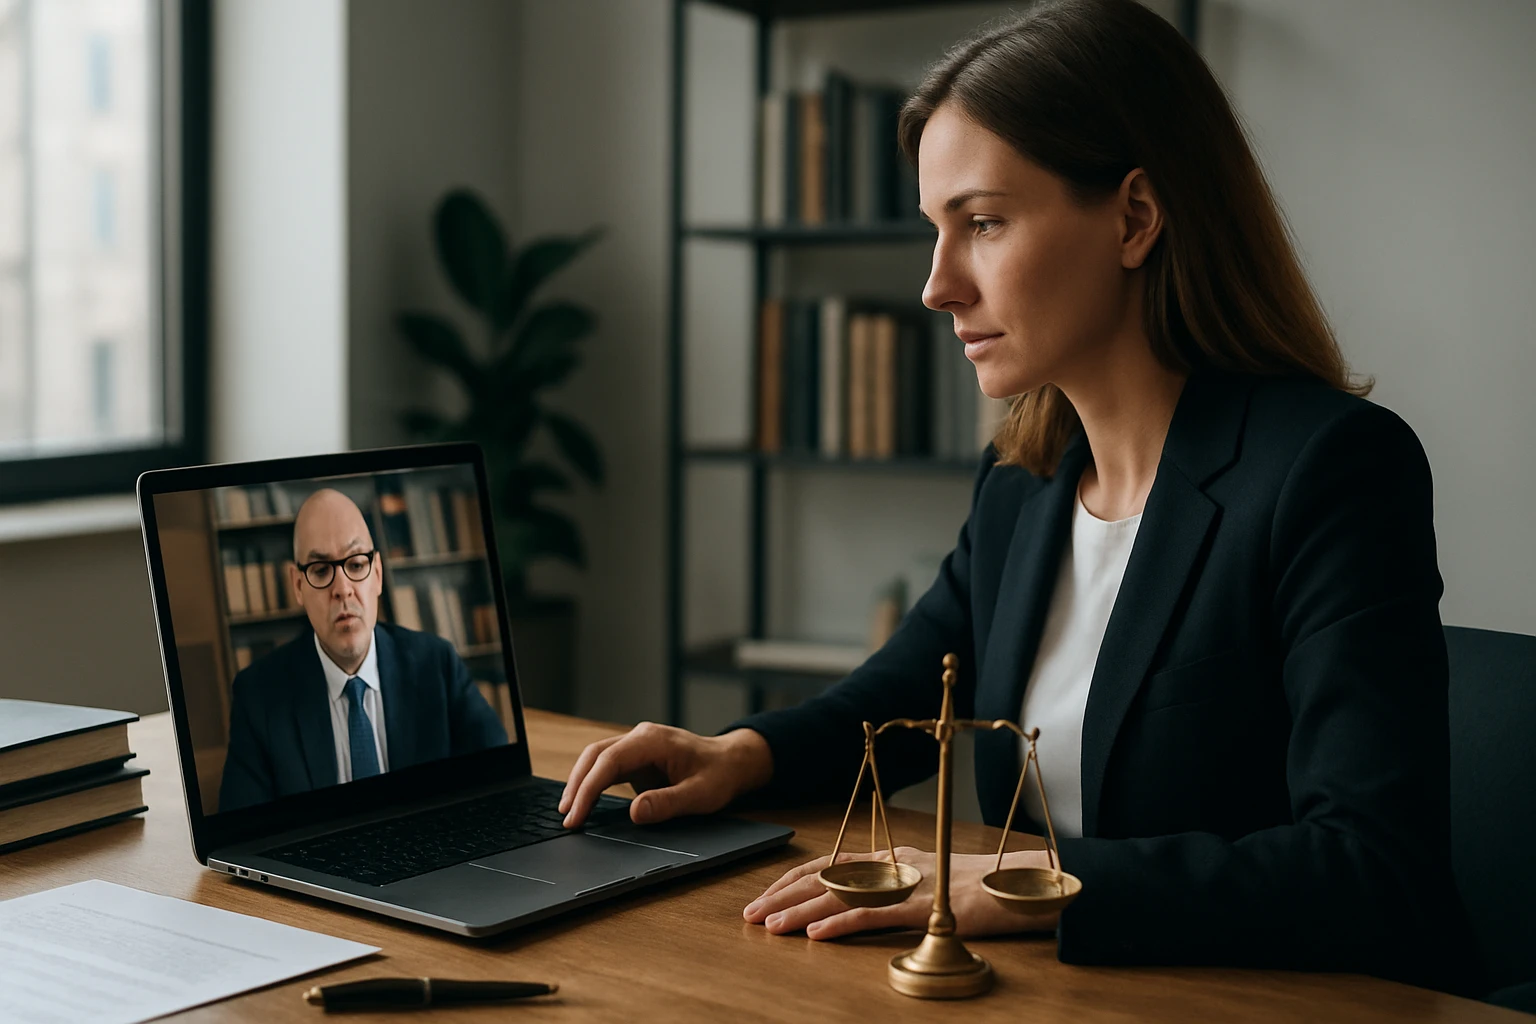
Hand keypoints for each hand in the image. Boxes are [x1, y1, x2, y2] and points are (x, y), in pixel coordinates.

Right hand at [559, 723, 773, 827]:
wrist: (732, 762)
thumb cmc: (719, 775)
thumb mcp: (700, 795)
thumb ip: (667, 803)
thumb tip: (634, 812)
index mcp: (652, 740)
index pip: (609, 760)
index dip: (589, 787)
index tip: (576, 814)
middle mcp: (640, 737)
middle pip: (595, 755)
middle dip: (577, 785)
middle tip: (566, 817)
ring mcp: (637, 745)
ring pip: (597, 759)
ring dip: (581, 783)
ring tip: (569, 813)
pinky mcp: (636, 758)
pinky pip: (607, 767)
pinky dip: (593, 784)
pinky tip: (584, 803)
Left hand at [743, 847, 1060, 940]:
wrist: (1027, 884)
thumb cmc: (982, 888)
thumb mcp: (932, 884)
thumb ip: (898, 890)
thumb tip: (862, 905)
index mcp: (894, 858)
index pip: (831, 864)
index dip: (793, 879)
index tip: (764, 896)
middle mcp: (894, 865)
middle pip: (826, 876)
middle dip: (783, 895)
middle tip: (751, 914)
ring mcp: (907, 884)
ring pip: (841, 895)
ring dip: (800, 912)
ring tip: (769, 925)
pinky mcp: (923, 907)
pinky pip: (872, 915)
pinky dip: (839, 923)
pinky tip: (815, 934)